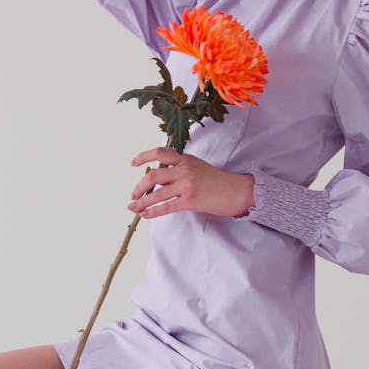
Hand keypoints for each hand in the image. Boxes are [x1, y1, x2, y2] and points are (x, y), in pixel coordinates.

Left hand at [127, 147, 254, 218]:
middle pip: (153, 176)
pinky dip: (152, 212)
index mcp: (185, 158)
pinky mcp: (190, 201)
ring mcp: (187, 185)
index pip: (160, 153)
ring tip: (133, 207)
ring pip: (156, 194)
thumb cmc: (216, 180)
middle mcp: (184, 169)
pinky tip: (145, 215)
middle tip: (133, 194)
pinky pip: (166, 207)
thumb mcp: (197, 166)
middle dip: (139, 186)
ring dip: (141, 202)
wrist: (235, 191)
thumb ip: (179, 167)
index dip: (144, 156)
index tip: (133, 163)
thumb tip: (158, 176)